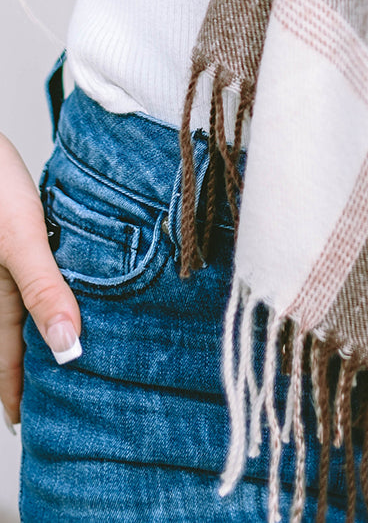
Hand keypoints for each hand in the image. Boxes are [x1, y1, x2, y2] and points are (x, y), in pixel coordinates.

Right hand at [0, 133, 80, 432]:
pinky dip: (39, 291)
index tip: (23, 427)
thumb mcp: (19, 238)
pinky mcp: (12, 231)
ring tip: (52, 351)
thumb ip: (43, 289)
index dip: (13, 391)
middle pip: (7, 335)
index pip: (4, 357)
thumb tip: (69, 347)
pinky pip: (27, 273)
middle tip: (42, 399)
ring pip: (15, 305)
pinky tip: (57, 287)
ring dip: (32, 328)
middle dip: (24, 365)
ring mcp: (3, 256)